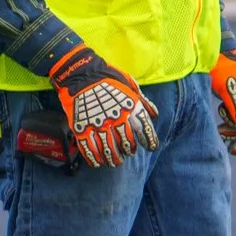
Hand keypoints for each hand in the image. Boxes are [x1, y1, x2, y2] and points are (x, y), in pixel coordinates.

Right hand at [47, 44, 157, 167]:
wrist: (80, 72)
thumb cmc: (107, 77)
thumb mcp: (130, 85)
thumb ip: (143, 101)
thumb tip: (154, 115)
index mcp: (130, 107)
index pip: (144, 130)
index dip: (150, 141)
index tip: (151, 147)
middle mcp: (116, 118)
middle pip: (126, 143)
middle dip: (129, 150)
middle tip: (128, 153)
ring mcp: (98, 124)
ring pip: (109, 149)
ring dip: (113, 158)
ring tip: (115, 162)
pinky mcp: (81, 127)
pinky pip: (88, 148)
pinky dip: (94, 158)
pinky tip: (97, 163)